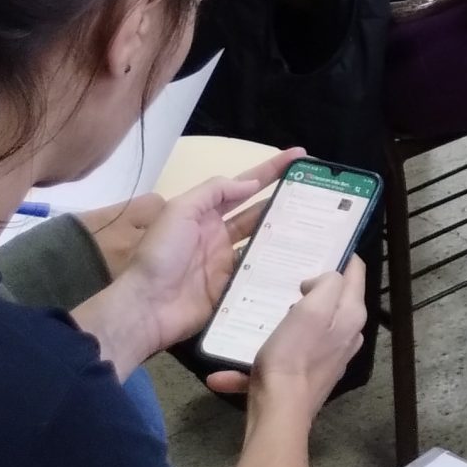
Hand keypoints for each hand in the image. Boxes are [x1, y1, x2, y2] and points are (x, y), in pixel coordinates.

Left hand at [77, 149, 300, 370]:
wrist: (145, 308)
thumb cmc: (161, 254)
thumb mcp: (180, 210)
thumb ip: (214, 191)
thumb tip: (252, 183)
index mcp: (206, 215)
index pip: (245, 186)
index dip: (271, 170)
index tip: (301, 158)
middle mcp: (220, 236)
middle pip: (260, 214)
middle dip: (287, 202)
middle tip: (321, 197)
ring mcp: (227, 264)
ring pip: (264, 244)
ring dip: (287, 235)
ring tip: (321, 228)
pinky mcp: (233, 290)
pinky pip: (260, 276)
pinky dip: (278, 269)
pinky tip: (304, 264)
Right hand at [208, 258, 367, 412]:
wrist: (279, 413)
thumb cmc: (294, 355)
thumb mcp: (313, 308)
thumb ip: (327, 285)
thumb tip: (321, 281)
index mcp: (351, 316)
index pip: (355, 273)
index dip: (341, 256)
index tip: (320, 245)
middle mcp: (346, 336)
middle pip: (332, 301)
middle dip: (311, 288)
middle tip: (286, 277)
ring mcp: (327, 359)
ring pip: (305, 330)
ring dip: (282, 325)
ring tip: (260, 315)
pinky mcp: (305, 379)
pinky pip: (280, 362)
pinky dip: (255, 365)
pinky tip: (223, 374)